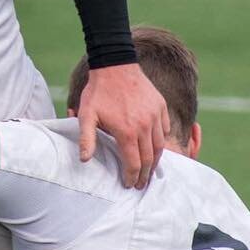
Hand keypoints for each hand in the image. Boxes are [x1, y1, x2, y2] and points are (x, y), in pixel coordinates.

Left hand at [78, 62, 169, 189]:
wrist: (114, 64)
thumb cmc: (98, 92)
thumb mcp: (86, 115)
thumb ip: (86, 138)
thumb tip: (84, 160)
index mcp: (127, 131)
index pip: (133, 163)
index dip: (131, 177)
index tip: (129, 185)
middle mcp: (145, 126)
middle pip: (149, 158)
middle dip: (145, 174)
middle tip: (141, 184)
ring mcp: (155, 115)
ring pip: (160, 145)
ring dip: (155, 161)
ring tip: (149, 170)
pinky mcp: (160, 106)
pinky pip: (164, 129)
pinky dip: (161, 140)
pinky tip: (155, 146)